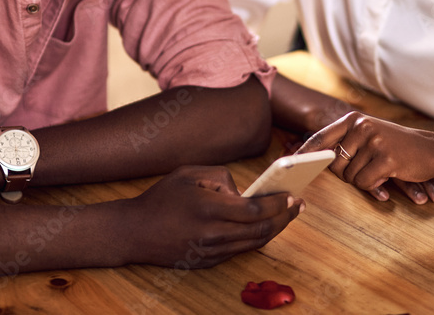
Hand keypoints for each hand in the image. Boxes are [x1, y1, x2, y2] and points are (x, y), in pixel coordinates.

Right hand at [120, 165, 301, 267]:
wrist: (134, 232)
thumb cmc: (161, 198)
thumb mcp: (189, 172)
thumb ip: (221, 176)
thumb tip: (243, 191)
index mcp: (210, 209)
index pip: (256, 210)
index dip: (278, 204)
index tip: (292, 195)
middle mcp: (213, 234)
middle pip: (261, 230)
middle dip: (285, 218)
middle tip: (299, 206)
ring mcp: (211, 252)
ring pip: (254, 243)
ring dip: (275, 230)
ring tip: (287, 216)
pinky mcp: (208, 262)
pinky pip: (240, 250)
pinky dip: (257, 238)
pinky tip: (265, 227)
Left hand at [297, 112, 433, 203]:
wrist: (432, 151)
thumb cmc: (397, 147)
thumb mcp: (369, 136)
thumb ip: (344, 142)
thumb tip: (313, 157)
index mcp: (354, 119)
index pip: (321, 137)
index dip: (304, 152)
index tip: (288, 163)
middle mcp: (361, 126)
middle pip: (335, 164)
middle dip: (347, 174)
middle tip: (367, 170)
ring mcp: (374, 141)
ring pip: (350, 176)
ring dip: (363, 180)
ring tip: (381, 170)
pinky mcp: (386, 158)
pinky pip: (365, 183)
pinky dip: (374, 186)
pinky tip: (388, 176)